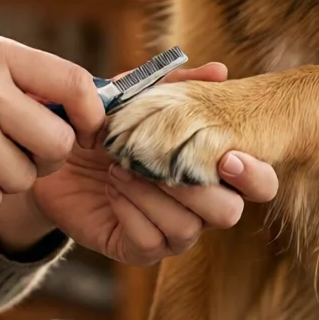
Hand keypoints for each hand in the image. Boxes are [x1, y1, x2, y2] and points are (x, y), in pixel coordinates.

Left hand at [29, 63, 278, 265]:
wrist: (58, 154)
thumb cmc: (110, 124)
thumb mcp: (139, 95)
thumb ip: (178, 84)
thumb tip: (221, 70)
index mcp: (213, 169)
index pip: (259, 184)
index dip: (255, 175)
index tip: (228, 158)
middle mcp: (202, 206)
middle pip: (230, 213)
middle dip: (198, 189)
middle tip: (164, 163)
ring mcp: (172, 232)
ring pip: (188, 229)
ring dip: (153, 194)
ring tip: (120, 168)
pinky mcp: (138, 249)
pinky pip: (151, 242)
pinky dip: (131, 211)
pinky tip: (112, 188)